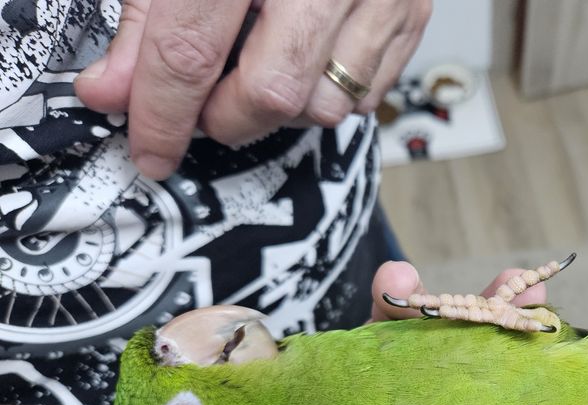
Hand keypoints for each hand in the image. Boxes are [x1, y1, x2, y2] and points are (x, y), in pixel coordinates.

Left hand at [75, 0, 431, 179]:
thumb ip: (148, 15)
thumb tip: (117, 89)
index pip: (191, 49)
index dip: (163, 113)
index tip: (151, 148)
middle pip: (270, 92)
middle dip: (227, 118)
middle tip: (206, 106)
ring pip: (325, 105)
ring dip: (282, 109)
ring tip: (263, 69)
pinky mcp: (410, 10)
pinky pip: (367, 93)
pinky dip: (330, 92)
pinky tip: (311, 57)